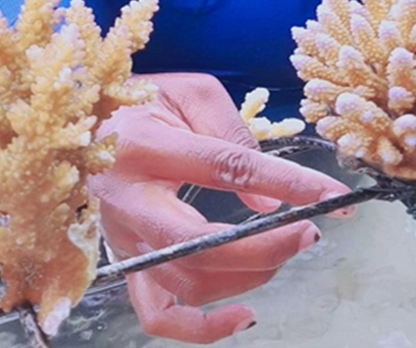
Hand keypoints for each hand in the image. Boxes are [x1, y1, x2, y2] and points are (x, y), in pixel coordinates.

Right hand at [89, 72, 350, 342]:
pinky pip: (159, 314)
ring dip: (250, 274)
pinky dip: (203, 327)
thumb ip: (233, 135)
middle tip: (309, 231)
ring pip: (189, 283)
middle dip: (267, 247)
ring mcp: (123, 239)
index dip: (286, 185)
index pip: (226, 169)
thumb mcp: (190, 92)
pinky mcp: (125, 262)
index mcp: (146, 146)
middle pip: (202, 247)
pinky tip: (243, 314)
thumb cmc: (142, 100)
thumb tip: (271, 200)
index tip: (332, 196)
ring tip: (284, 248)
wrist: (84, 123)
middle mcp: (129, 200)